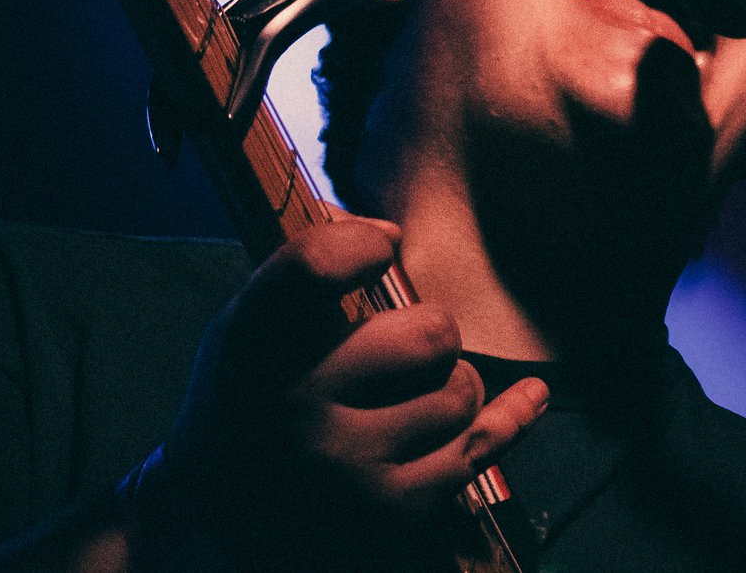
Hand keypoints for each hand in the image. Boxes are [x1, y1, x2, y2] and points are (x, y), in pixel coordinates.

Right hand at [137, 217, 548, 563]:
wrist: (217, 512)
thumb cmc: (245, 395)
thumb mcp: (246, 326)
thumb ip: (305, 273)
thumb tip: (388, 233)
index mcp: (252, 343)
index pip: (313, 269)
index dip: (360, 246)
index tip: (384, 246)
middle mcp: (296, 403)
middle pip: (429, 333)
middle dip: (433, 332)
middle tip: (409, 344)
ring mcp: (346, 463)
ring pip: (460, 392)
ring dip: (452, 385)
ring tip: (416, 392)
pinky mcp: (388, 509)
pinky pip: (477, 449)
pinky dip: (509, 418)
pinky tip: (529, 396)